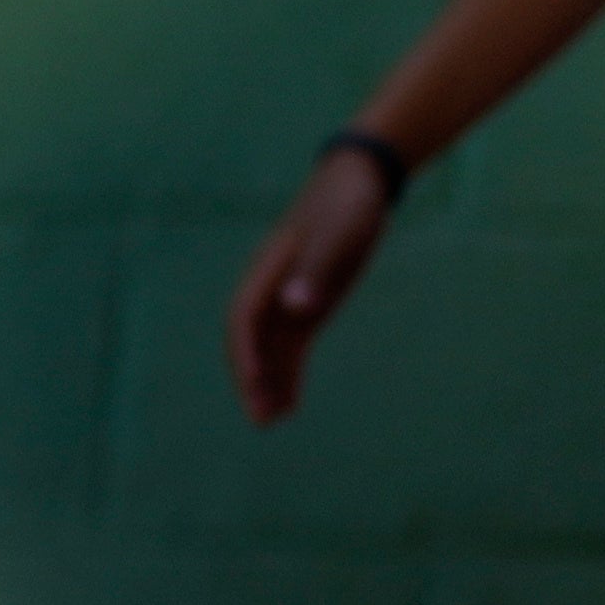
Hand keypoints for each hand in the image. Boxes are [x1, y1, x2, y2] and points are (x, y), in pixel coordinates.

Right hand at [222, 147, 399, 423]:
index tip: (254, 383)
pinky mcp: (309, 303)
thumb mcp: (337, 233)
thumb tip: (294, 309)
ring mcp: (289, 297)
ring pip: (270, 350)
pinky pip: (292, 347)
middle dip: (250, 380)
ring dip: (268, 384)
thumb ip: (315, 270)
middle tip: (259, 420)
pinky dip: (289, 374)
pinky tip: (292, 403)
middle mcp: (272, 288)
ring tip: (271, 423)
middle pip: (250, 341)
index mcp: (269, 269)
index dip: (245, 352)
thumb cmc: (346, 204)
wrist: (360, 181)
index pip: (244, 317)